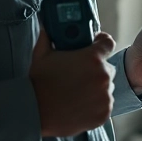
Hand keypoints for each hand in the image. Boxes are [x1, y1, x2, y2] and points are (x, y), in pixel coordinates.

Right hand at [28, 23, 116, 137]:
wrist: (34, 112)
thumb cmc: (38, 82)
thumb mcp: (42, 54)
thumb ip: (49, 37)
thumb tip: (48, 26)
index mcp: (92, 58)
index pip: (108, 43)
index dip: (101, 43)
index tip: (96, 46)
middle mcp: (103, 76)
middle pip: (107, 68)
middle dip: (96, 69)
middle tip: (80, 74)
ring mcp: (105, 96)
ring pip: (107, 88)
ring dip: (97, 88)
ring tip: (78, 92)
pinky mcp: (104, 114)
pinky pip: (104, 105)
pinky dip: (96, 105)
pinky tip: (80, 104)